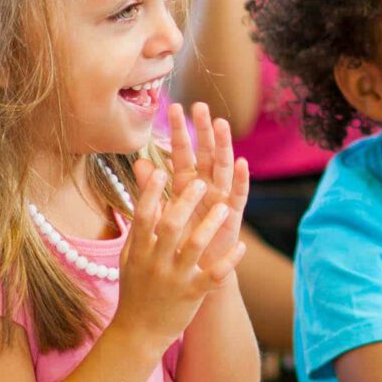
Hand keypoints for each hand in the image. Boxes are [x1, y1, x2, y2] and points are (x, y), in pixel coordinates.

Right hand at [111, 113, 239, 349]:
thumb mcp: (130, 256)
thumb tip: (143, 191)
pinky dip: (229, 260)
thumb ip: (140, 225)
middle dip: (186, 202)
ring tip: (225, 207)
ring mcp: (175, 279)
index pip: (142, 216)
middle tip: (201, 182)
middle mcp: (155, 262)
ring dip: (210, 225)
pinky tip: (242, 246)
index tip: (162, 169)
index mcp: (138, 251)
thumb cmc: (137, 288)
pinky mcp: (192, 295)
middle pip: (170, 226)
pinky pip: (214, 275)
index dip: (151, 192)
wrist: (138, 332)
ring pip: (195, 247)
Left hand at [162, 102, 249, 299]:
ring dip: (222, 147)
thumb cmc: (176, 244)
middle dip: (203, 131)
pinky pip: (238, 196)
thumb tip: (140, 161)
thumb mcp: (161, 213)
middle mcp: (206, 189)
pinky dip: (240, 180)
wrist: (192, 275)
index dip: (179, 132)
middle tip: (200, 106)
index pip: (183, 153)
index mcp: (187, 186)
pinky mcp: (232, 218)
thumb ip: (152, 189)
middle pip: (205, 154)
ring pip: (222, 168)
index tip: (173, 107)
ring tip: (221, 125)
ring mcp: (221, 201)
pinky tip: (241, 163)